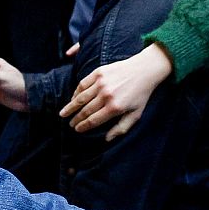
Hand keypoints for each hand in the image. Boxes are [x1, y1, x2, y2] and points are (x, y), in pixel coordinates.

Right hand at [58, 44, 172, 139]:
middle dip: (75, 119)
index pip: (93, 120)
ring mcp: (101, 83)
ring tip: (63, 113)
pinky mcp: (99, 72)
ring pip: (80, 98)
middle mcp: (106, 96)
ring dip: (70, 107)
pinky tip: (73, 98)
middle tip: (69, 124)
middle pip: (85, 110)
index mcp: (114, 108)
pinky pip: (83, 84)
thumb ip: (121, 128)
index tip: (77, 130)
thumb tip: (107, 139)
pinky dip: (76, 92)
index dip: (83, 126)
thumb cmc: (141, 94)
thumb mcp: (136, 114)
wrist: (144, 70)